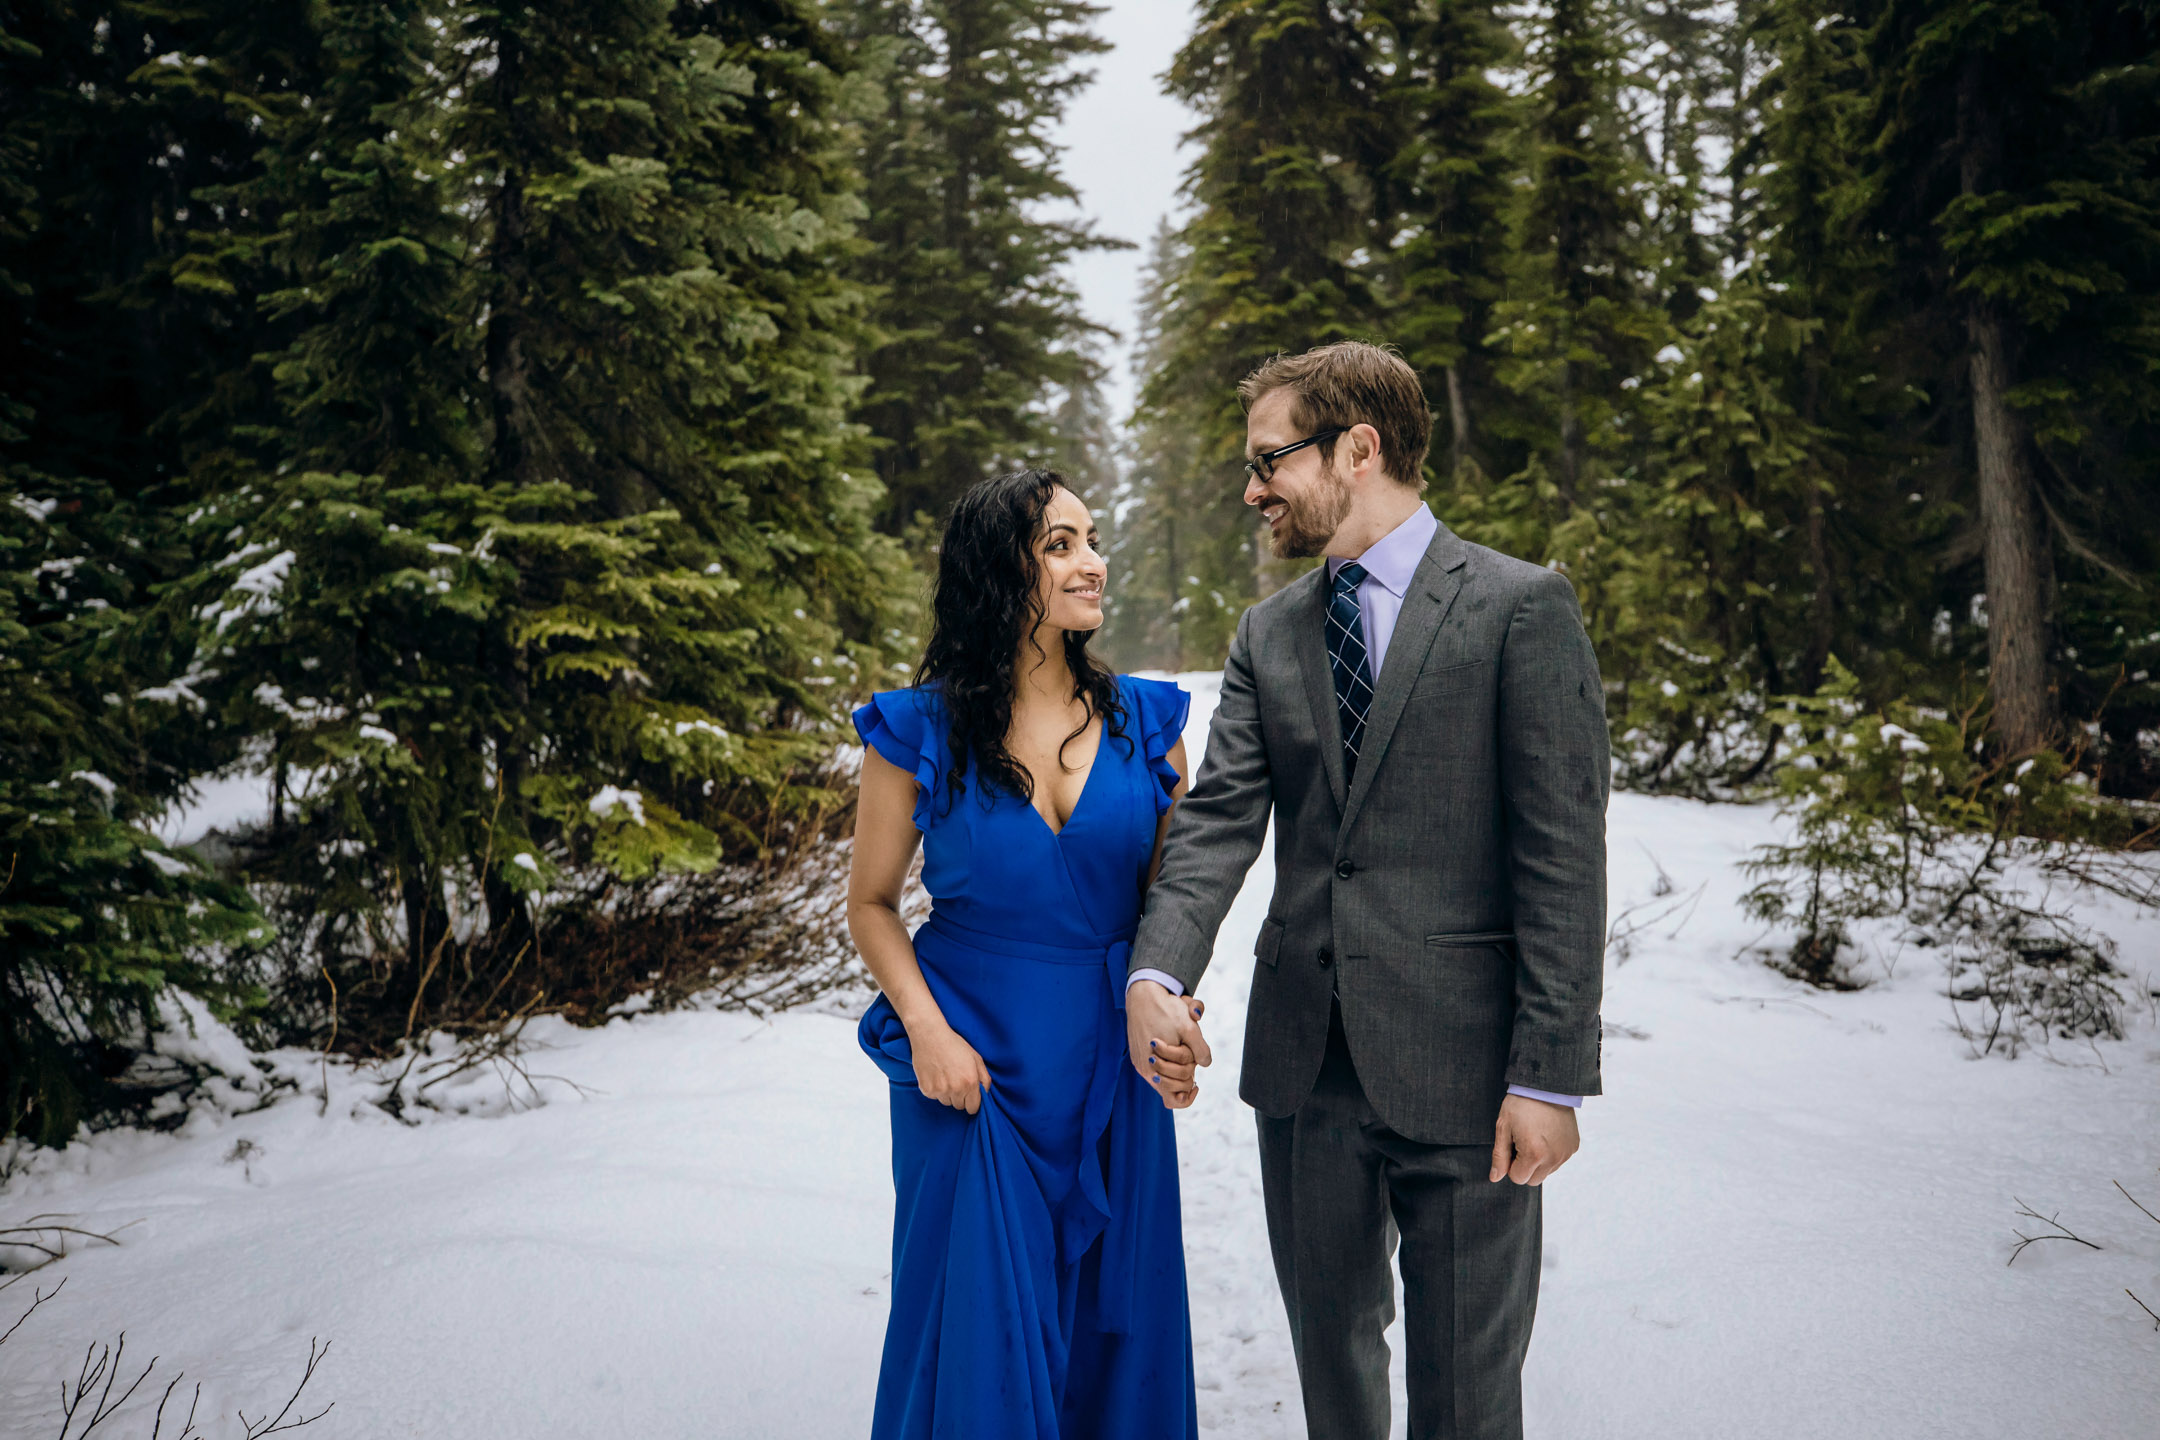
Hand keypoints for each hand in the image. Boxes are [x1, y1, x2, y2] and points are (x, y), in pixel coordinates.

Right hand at [909, 1019, 990, 1114]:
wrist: (930, 1035)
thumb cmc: (954, 1045)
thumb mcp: (976, 1058)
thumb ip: (984, 1078)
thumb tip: (985, 1093)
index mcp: (970, 1082)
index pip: (973, 1108)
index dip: (972, 1103)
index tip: (969, 1098)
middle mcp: (956, 1089)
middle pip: (959, 1106)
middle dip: (960, 1097)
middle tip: (956, 1080)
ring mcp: (940, 1090)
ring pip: (946, 1102)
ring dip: (947, 1094)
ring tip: (945, 1075)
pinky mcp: (926, 1089)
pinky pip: (934, 1097)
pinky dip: (935, 1089)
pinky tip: (936, 1075)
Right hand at [1126, 981, 1210, 1108]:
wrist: (1143, 992)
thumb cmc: (1166, 1009)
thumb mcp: (1189, 1028)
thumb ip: (1200, 1050)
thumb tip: (1204, 1064)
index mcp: (1154, 1068)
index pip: (1174, 1097)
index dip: (1188, 1092)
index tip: (1197, 1083)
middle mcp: (1144, 1069)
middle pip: (1171, 1087)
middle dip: (1185, 1074)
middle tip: (1190, 1057)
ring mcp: (1140, 1062)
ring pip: (1164, 1078)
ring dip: (1177, 1067)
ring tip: (1182, 1050)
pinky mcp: (1138, 1053)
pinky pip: (1156, 1068)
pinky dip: (1168, 1062)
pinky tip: (1175, 1049)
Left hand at [1489, 1092, 1579, 1184]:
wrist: (1546, 1086)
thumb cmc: (1521, 1104)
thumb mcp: (1504, 1127)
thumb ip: (1499, 1156)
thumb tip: (1495, 1178)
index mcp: (1534, 1154)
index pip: (1518, 1178)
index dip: (1511, 1165)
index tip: (1512, 1146)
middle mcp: (1553, 1158)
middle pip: (1533, 1180)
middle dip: (1525, 1167)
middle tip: (1522, 1143)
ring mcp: (1565, 1153)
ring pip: (1547, 1172)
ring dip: (1539, 1162)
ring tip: (1535, 1136)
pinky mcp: (1573, 1147)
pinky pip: (1558, 1161)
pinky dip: (1551, 1153)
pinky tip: (1546, 1134)